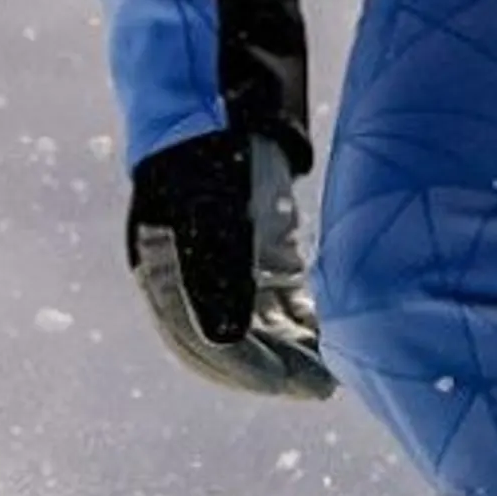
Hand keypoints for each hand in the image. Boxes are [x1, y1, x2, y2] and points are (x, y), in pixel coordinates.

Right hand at [125, 127, 335, 398]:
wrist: (217, 108)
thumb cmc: (207, 162)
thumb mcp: (210, 217)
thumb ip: (217, 278)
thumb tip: (227, 342)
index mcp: (165, 277)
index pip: (201, 344)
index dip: (244, 370)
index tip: (286, 384)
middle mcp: (194, 284)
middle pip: (233, 346)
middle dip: (276, 370)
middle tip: (320, 387)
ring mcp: (230, 272)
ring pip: (261, 330)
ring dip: (293, 354)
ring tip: (331, 373)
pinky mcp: (262, 258)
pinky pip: (281, 305)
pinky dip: (303, 325)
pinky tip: (328, 340)